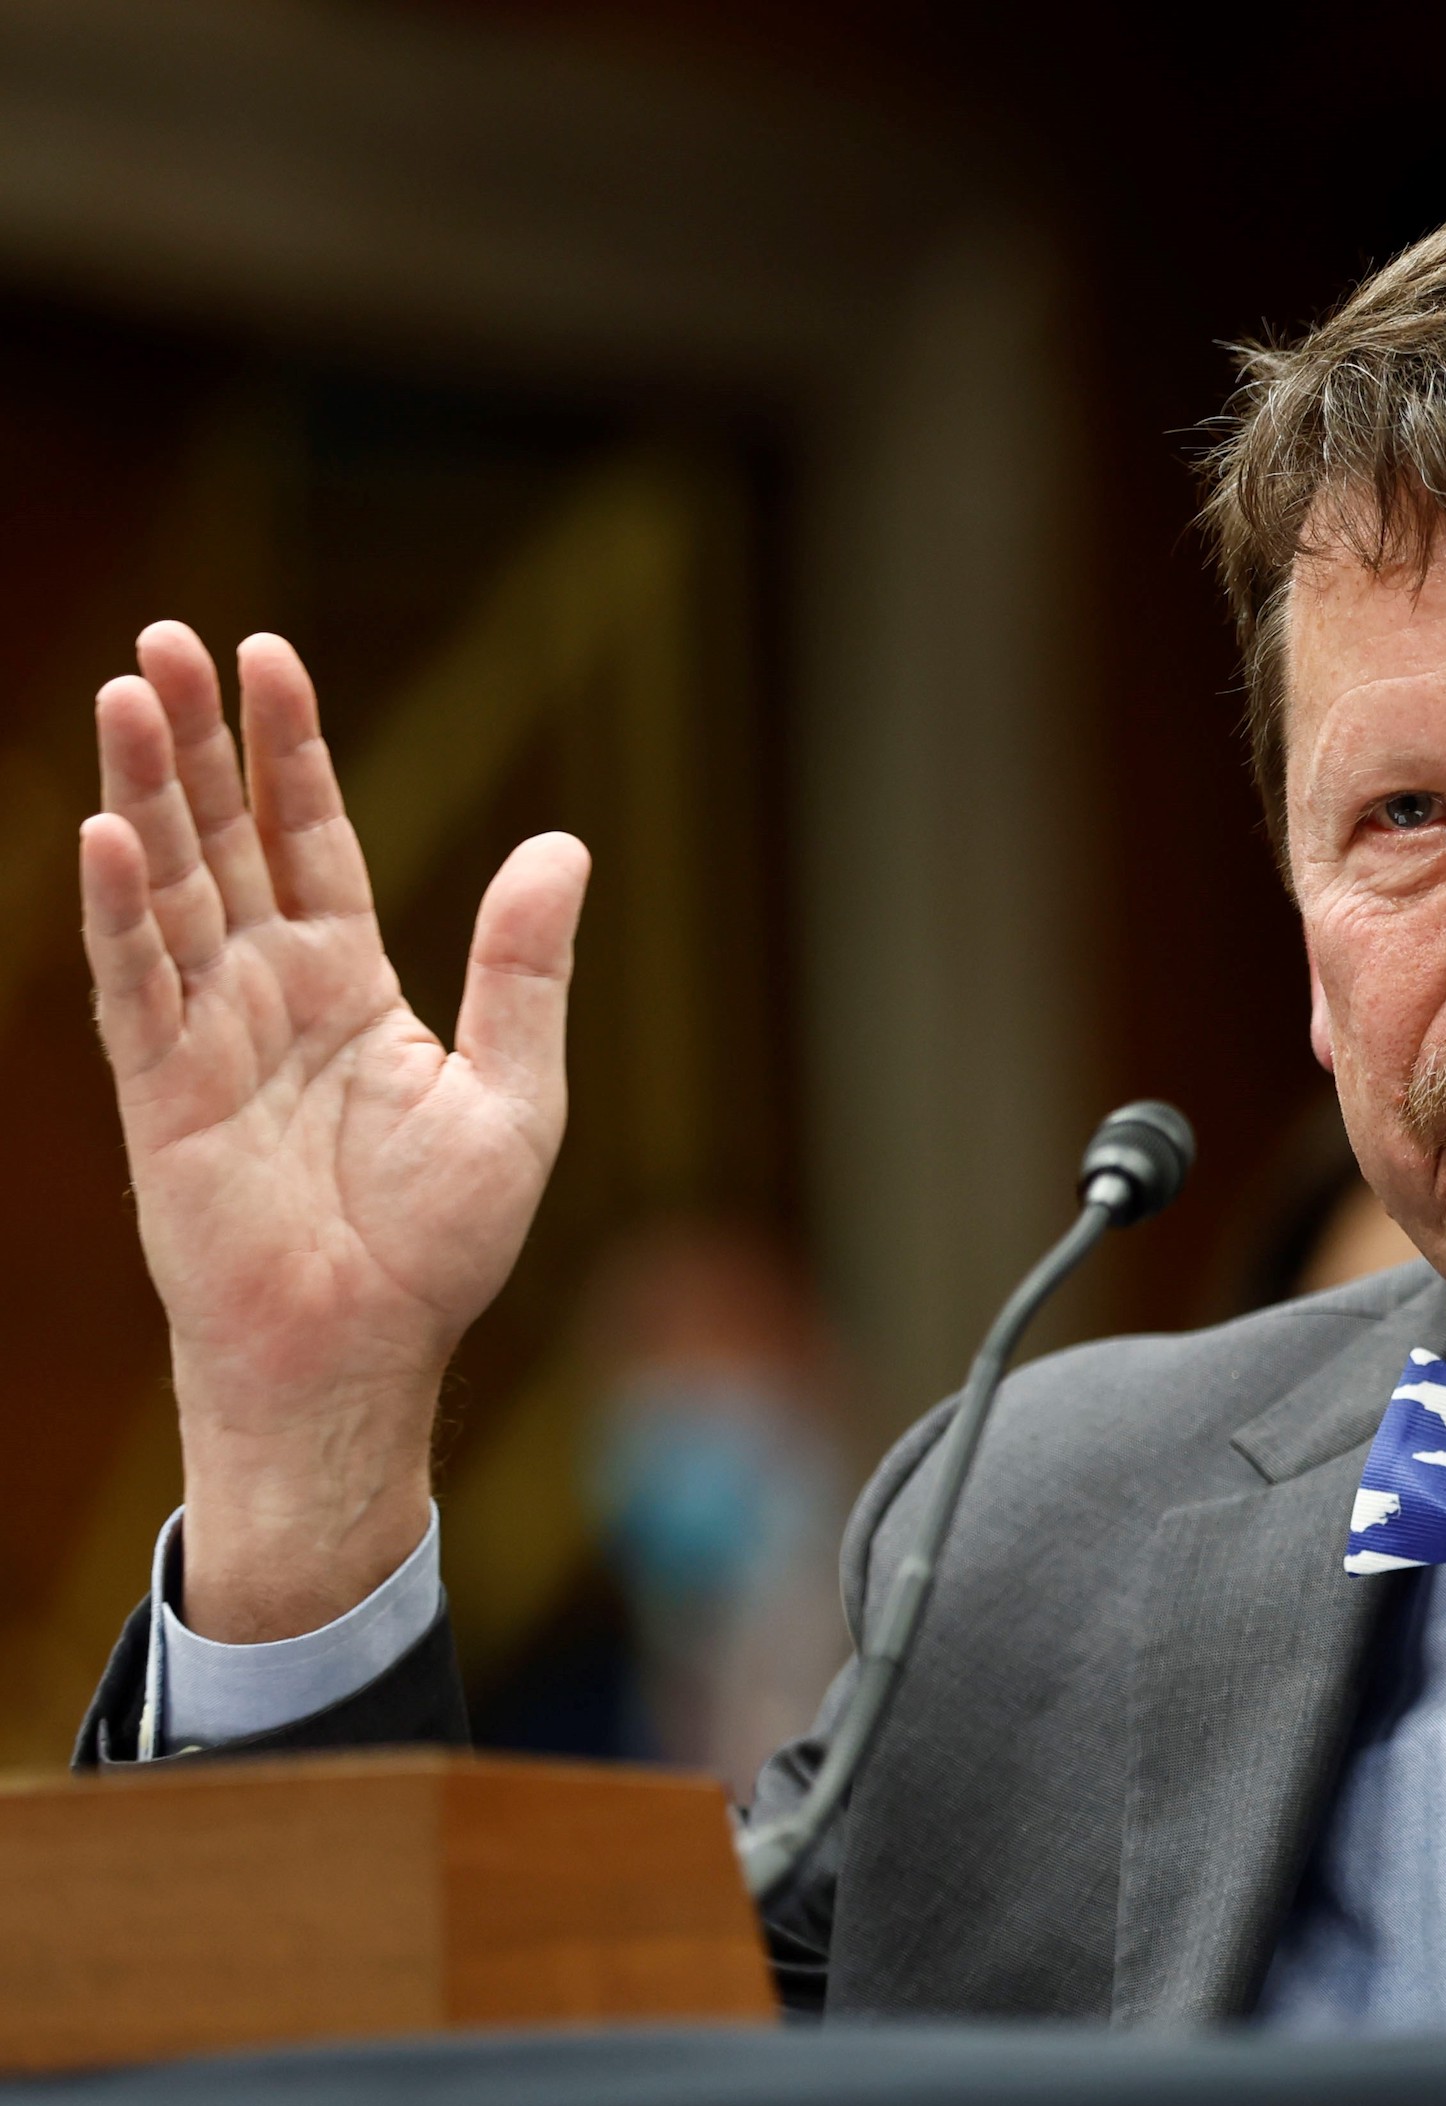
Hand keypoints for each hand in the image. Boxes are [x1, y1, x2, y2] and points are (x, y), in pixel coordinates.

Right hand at [80, 624, 588, 1642]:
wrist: (366, 1350)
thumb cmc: (437, 1245)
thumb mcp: (514, 1091)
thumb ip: (526, 970)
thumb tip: (563, 846)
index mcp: (351, 984)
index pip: (311, 839)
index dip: (288, 751)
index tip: (267, 656)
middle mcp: (269, 991)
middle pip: (223, 839)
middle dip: (198, 741)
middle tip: (166, 637)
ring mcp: (207, 1033)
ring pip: (166, 888)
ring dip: (143, 792)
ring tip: (126, 691)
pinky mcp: (162, 1090)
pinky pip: (134, 984)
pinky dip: (117, 909)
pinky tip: (103, 830)